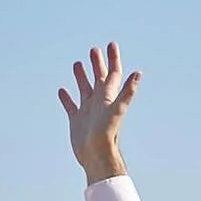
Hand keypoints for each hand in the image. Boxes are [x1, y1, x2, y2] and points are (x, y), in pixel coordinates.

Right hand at [58, 41, 139, 183]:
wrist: (96, 156)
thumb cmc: (107, 134)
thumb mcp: (117, 109)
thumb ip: (127, 91)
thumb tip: (138, 73)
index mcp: (108, 97)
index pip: (113, 74)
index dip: (113, 59)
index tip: (111, 44)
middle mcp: (98, 102)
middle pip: (99, 78)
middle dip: (97, 64)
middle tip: (94, 49)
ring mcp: (87, 111)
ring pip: (84, 89)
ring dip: (81, 76)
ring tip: (77, 64)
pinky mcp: (76, 121)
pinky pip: (70, 106)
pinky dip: (66, 98)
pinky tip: (62, 90)